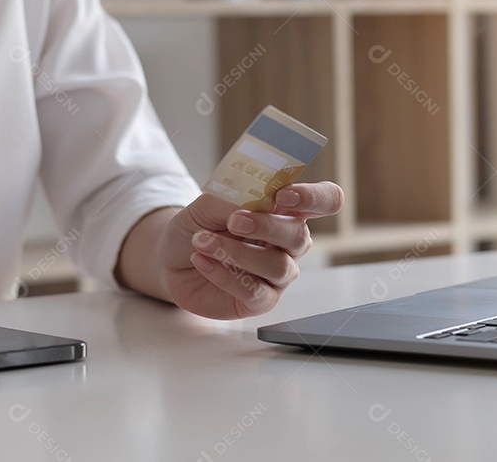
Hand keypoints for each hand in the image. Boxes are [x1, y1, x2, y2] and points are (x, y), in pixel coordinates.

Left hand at [157, 182, 342, 319]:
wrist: (171, 260)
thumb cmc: (197, 227)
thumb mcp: (207, 204)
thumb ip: (233, 199)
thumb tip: (252, 202)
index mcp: (285, 211)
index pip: (325, 200)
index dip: (313, 197)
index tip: (283, 195)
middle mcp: (288, 244)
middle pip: (300, 235)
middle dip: (267, 226)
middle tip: (234, 221)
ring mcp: (278, 275)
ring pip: (278, 266)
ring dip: (238, 252)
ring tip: (203, 242)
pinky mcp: (261, 300)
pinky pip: (254, 291)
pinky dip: (224, 275)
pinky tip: (202, 261)